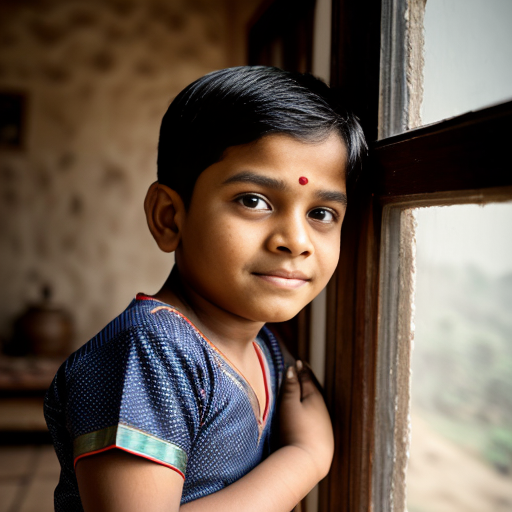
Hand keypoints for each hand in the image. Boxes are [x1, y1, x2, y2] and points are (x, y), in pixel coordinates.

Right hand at [278, 361, 333, 480]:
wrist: (308, 461)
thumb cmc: (296, 430)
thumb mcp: (289, 405)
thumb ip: (291, 386)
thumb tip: (292, 368)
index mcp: (315, 396)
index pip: (307, 377)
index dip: (301, 369)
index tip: (297, 361)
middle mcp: (323, 407)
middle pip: (313, 388)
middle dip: (307, 379)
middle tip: (301, 370)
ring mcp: (324, 421)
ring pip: (316, 401)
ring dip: (309, 393)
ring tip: (303, 387)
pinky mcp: (323, 434)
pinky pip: (317, 413)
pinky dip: (311, 406)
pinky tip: (307, 411)